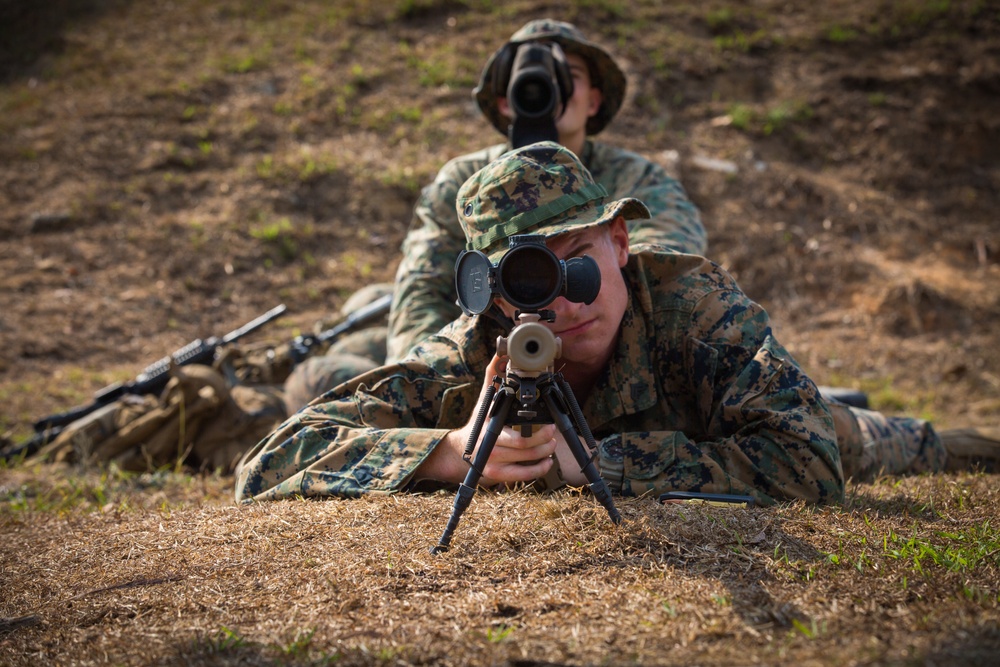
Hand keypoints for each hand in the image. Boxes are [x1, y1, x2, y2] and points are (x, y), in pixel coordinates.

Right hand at [421, 354, 557, 484]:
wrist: (460, 451)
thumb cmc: (478, 423)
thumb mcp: (484, 399)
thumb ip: (493, 376)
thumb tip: (500, 353)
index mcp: (491, 427)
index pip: (517, 433)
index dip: (538, 431)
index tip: (551, 424)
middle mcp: (491, 446)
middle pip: (524, 448)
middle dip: (544, 441)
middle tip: (553, 433)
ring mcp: (493, 462)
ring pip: (526, 461)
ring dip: (544, 453)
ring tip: (552, 444)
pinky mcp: (497, 474)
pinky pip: (523, 475)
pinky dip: (539, 469)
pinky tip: (547, 462)